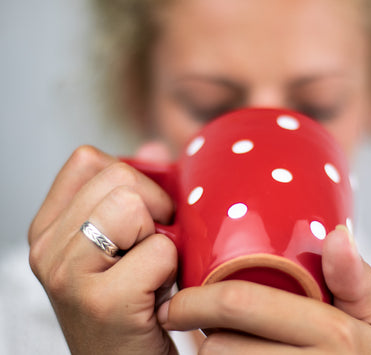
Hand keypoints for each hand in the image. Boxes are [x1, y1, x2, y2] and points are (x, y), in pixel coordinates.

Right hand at [28, 145, 177, 354]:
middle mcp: (47, 248)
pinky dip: (171, 269)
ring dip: (159, 239)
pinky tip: (156, 294)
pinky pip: (159, 249)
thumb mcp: (125, 242)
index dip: (133, 180)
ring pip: (133, 206)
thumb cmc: (134, 302)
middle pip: (119, 179)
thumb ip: (136, 190)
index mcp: (49, 227)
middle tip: (151, 250)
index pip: (90, 160)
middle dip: (154, 210)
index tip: (142, 218)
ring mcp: (67, 274)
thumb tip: (154, 148)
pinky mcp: (102, 301)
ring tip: (150, 271)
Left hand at [157, 226, 370, 353]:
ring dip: (214, 353)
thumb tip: (339, 236)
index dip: (197, 301)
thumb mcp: (363, 319)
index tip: (178, 302)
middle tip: (194, 324)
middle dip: (202, 330)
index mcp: (335, 333)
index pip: (241, 304)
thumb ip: (353, 277)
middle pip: (220, 346)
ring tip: (231, 344)